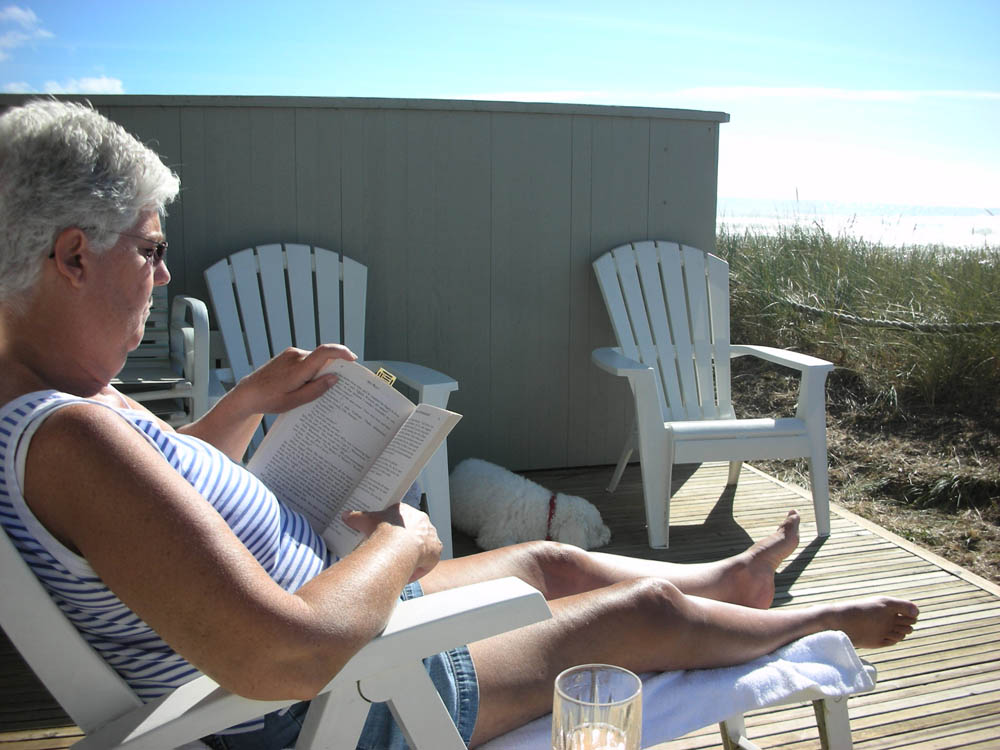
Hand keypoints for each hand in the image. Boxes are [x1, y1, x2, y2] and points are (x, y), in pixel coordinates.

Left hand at [231, 345, 356, 416]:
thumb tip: (335, 378)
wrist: (248, 393)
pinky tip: (306, 384)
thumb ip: (316, 389)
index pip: (324, 352)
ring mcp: (290, 354)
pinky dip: (311, 369)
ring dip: (320, 370)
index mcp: (298, 368)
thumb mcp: (294, 401)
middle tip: (338, 384)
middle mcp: (295, 356)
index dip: (341, 352)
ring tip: (316, 388)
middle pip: (322, 358)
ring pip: (314, 359)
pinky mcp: (287, 355)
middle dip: (332, 368)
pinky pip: (306, 360)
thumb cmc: (270, 399)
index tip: (352, 359)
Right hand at [343, 503, 441, 581]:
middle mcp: (423, 522)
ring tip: (400, 565)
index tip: (389, 539)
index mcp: (409, 512)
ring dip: (414, 556)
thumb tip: (346, 515)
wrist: (397, 545)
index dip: (396, 531)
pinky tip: (406, 574)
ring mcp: (431, 537)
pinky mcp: (436, 552)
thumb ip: (357, 516)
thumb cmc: (384, 531)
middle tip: (394, 554)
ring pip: (423, 548)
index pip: (405, 521)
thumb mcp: (366, 520)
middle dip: (406, 544)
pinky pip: (427, 562)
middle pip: (416, 534)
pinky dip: (418, 569)